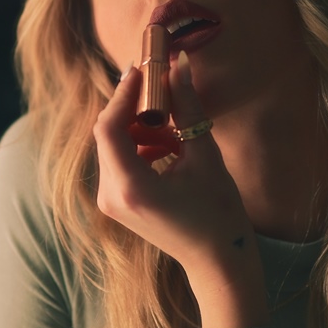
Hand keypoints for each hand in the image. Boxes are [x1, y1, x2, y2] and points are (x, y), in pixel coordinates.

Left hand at [93, 53, 269, 327]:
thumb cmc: (218, 213)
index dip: (123, 94)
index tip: (143, 69)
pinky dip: (142, 146)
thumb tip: (178, 66)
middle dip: (135, 108)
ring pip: (114, 145)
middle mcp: (111, 196)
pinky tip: (171, 150)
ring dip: (142, 128)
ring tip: (176, 134)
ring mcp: (110, 202)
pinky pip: (120, 161)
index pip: (109, 127)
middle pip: (108, 133)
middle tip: (162, 87)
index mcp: (130, 187)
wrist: (216, 261)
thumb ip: (187, 109)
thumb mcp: (205, 156)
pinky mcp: (116, 203)